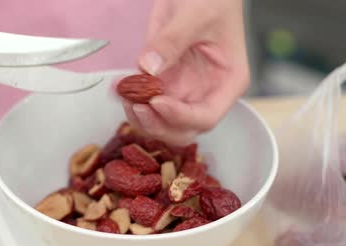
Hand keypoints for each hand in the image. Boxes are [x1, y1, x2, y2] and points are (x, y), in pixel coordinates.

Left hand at [121, 0, 249, 145]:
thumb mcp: (195, 15)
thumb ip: (172, 41)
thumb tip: (148, 67)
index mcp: (226, 83)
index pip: (205, 116)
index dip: (180, 117)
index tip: (157, 102)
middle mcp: (205, 93)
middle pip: (181, 129)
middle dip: (156, 124)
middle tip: (136, 105)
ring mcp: (183, 90)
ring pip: (160, 122)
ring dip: (139, 115)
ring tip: (124, 93)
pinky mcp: (163, 83)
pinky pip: (145, 102)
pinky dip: (130, 99)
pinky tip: (119, 86)